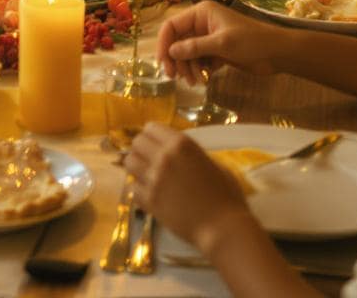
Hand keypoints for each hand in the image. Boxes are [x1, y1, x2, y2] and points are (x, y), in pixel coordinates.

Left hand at [125, 122, 248, 251]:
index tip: (156, 143)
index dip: (152, 135)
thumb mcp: (213, 164)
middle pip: (137, 142)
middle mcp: (164, 156)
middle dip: (141, 149)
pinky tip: (148, 193)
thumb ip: (193, 154)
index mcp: (181, 144)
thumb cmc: (226, 196)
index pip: (151, 127)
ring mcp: (154, 178)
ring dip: (136, 167)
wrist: (223, 228)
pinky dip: (138, 189)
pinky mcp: (149, 200)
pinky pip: (132, 187)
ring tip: (146, 174)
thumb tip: (181, 153)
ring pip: (129, 162)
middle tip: (149, 158)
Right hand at [156, 1, 290, 84]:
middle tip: (175, 77)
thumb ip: (195, 47)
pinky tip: (202, 79)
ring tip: (194, 82)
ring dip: (187, 67)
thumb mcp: (222, 44)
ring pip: (187, 53)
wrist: (279, 54)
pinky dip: (198, 70)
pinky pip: (199, 60)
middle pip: (178, 41)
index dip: (164, 43)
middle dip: (176, 59)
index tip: (163, 62)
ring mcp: (208, 38)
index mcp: (201, 13)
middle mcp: (201, 24)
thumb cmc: (252, 42)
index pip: (172, 26)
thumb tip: (170, 52)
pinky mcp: (216, 51)